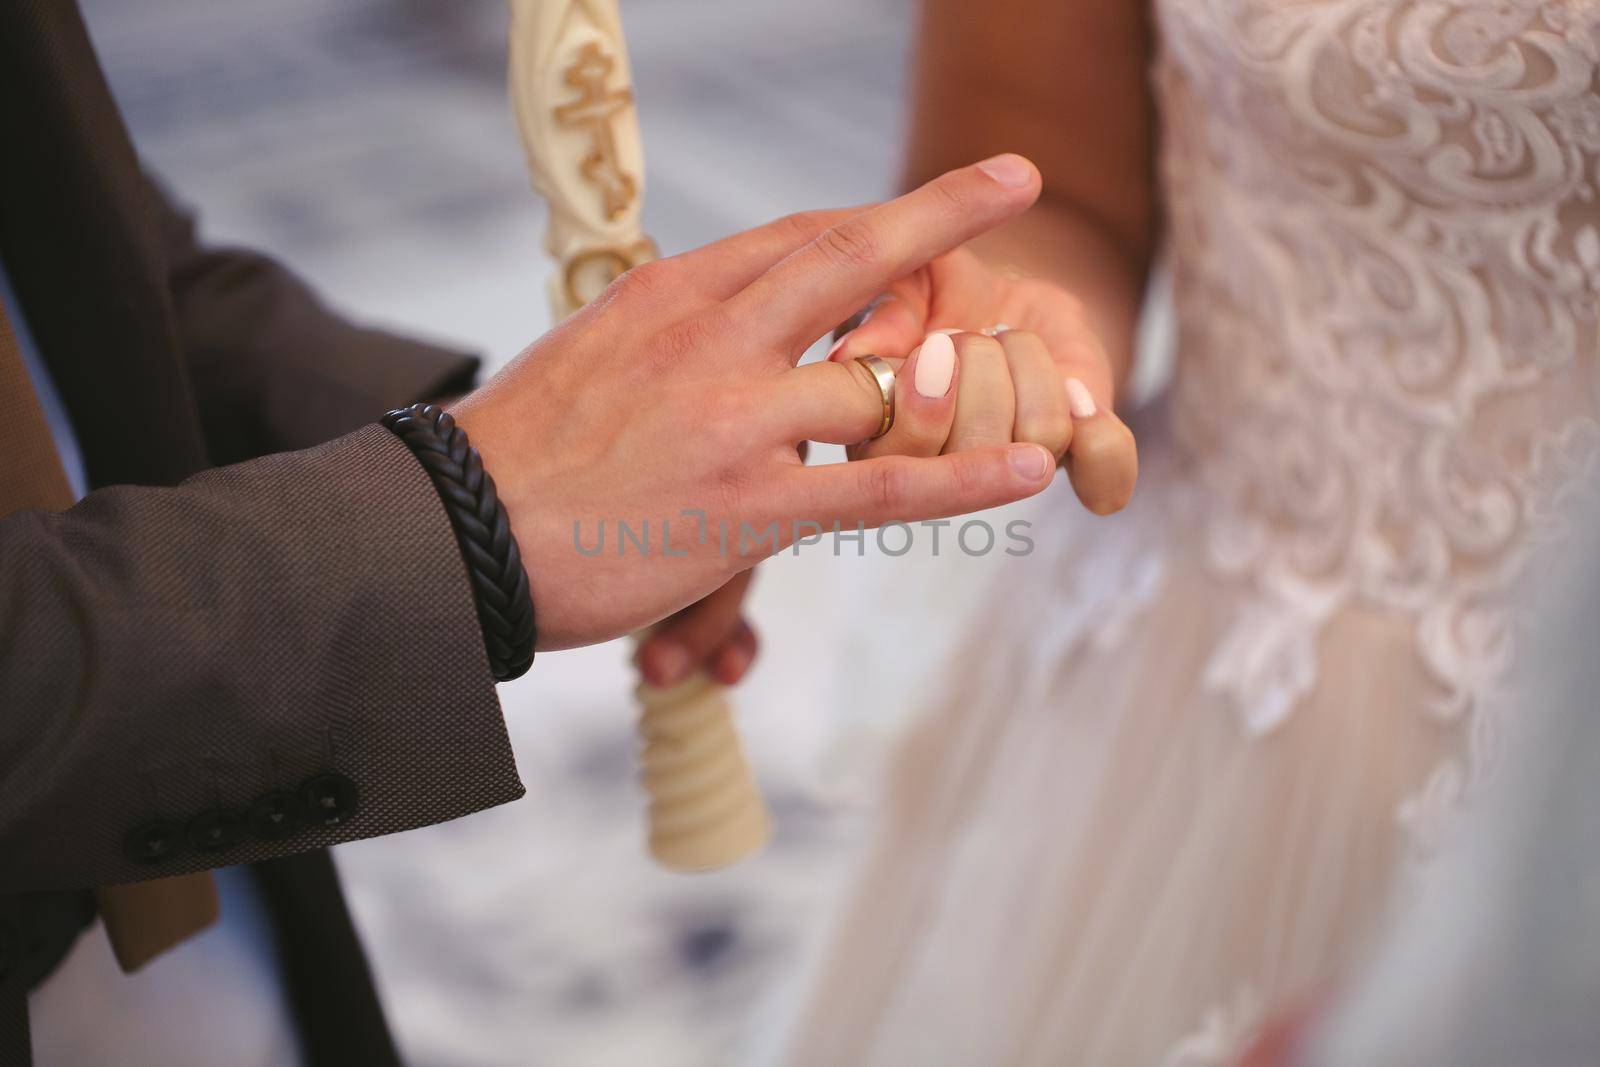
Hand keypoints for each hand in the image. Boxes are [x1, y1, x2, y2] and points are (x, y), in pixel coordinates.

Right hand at [452, 155, 1058, 649]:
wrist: (455, 532)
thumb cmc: (515, 451)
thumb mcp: (588, 351)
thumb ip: (663, 329)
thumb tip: (705, 318)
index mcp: (671, 293)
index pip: (794, 237)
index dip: (873, 223)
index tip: (920, 214)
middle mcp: (712, 337)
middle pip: (849, 256)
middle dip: (942, 213)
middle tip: (1013, 177)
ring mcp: (737, 418)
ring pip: (882, 377)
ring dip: (966, 376)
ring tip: (1036, 375)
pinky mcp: (749, 505)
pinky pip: (879, 485)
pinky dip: (961, 478)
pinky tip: (1028, 469)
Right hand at [828, 247, 1136, 513]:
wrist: (1003, 300)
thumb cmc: (937, 291)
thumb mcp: (906, 280)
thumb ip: (882, 311)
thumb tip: (856, 352)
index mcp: (884, 443)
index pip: (905, 452)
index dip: (927, 391)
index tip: (934, 343)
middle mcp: (949, 477)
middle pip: (979, 445)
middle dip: (982, 364)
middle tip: (972, 336)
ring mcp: (1018, 476)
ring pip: (1042, 436)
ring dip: (1033, 368)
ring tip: (1008, 343)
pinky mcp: (1081, 466)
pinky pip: (1106, 478)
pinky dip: (1101, 434)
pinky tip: (1076, 392)